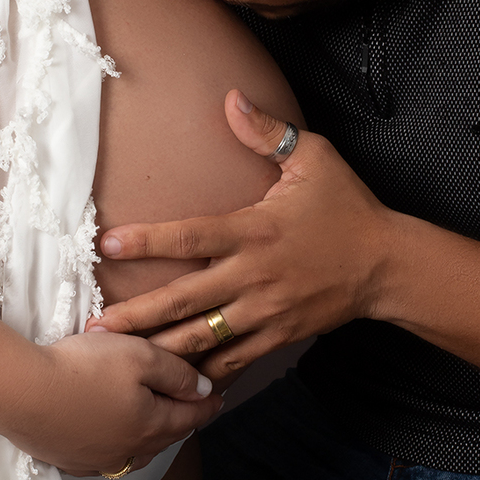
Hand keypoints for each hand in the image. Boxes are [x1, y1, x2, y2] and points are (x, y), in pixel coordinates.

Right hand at [19, 329, 220, 474]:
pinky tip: (114, 436)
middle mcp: (129, 452)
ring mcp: (97, 461)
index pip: (191, 417)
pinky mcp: (69, 461)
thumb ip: (177, 374)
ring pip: (138, 452)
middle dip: (183, 421)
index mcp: (151, 426)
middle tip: (193, 408)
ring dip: (152, 438)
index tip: (220, 398)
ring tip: (158, 424)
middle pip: (166, 437)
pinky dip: (120, 446)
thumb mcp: (140, 356)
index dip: (208, 405)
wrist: (20, 393)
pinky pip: (107, 458)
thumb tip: (204, 391)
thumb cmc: (84, 368)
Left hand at [91, 91, 402, 376]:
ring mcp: (265, 312)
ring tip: (119, 357)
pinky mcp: (277, 336)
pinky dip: (203, 373)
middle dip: (136, 316)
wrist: (387, 265)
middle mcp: (254, 276)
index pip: (190, 236)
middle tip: (93, 328)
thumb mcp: (314, 159)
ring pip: (203, 338)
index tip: (106, 245)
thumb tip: (232, 98)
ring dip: (159, 349)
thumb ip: (268, 133)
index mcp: (254, 231)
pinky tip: (173, 381)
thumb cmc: (347, 207)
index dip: (147, 241)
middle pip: (184, 300)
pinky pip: (233, 361)